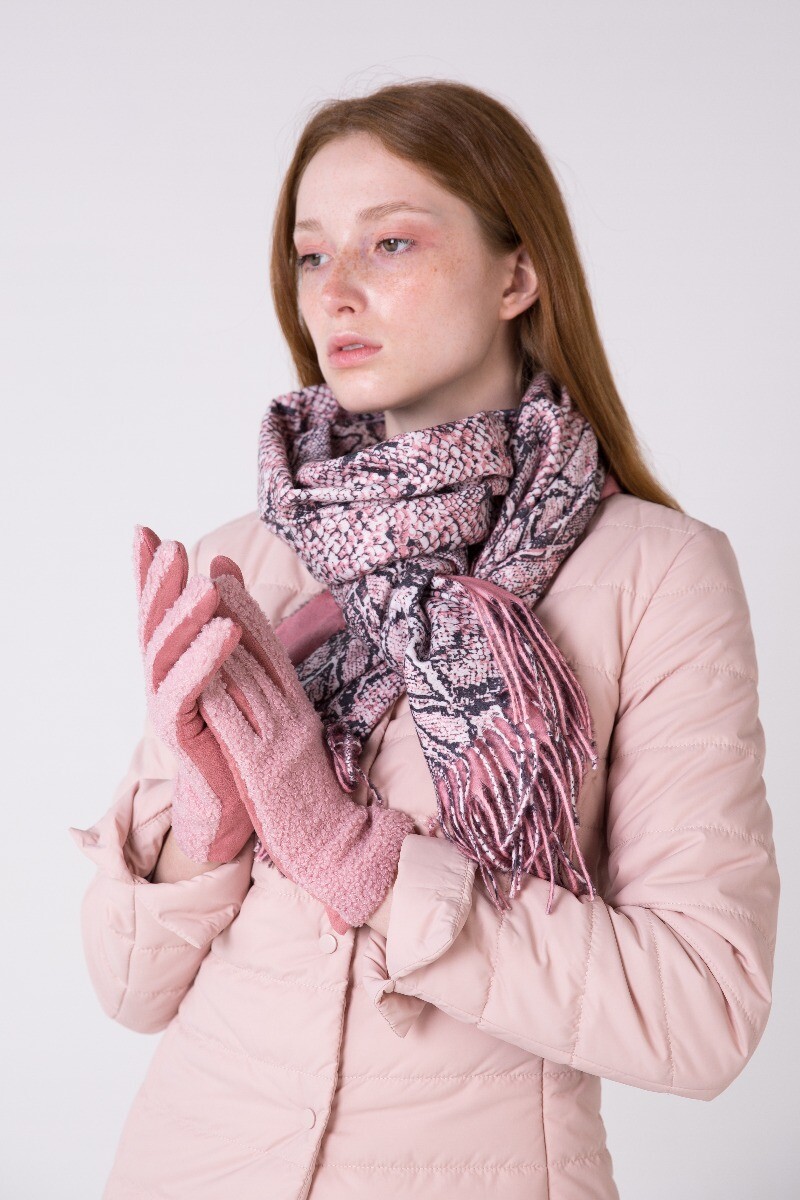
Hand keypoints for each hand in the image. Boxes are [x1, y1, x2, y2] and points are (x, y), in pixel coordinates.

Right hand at [134, 525, 253, 862]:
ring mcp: (163, 703)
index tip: (144, 531)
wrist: (238, 790)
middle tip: (173, 549)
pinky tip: (224, 630)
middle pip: (152, 623)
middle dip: (159, 585)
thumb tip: (221, 561)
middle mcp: (160, 676)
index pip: (156, 606)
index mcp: (172, 657)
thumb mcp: (235, 657)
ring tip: (206, 586)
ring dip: (184, 617)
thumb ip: (227, 610)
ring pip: (165, 653)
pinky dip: (204, 658)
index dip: (146, 571)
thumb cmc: (236, 719)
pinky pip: (186, 689)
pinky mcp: (178, 729)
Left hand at [197, 572, 415, 932]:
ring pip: (245, 680)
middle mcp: (292, 717)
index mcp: (301, 711)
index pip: (273, 650)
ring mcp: (278, 740)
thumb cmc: (311, 801)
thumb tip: (263, 682)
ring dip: (218, 640)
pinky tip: (193, 669)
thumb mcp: (301, 745)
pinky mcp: (262, 767)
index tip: (226, 576)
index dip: (248, 609)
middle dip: (231, 610)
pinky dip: (213, 692)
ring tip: (194, 605)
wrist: (335, 848)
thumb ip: (282, 711)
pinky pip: (232, 723)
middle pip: (258, 654)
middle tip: (208, 572)